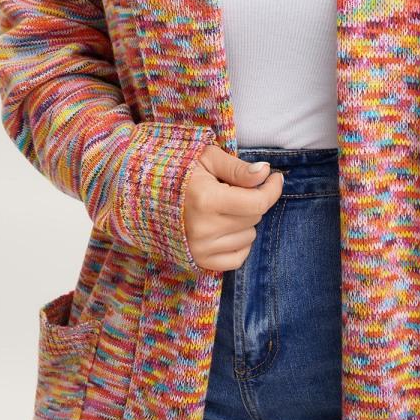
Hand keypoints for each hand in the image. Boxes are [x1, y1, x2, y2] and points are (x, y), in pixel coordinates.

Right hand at [183, 144, 284, 272]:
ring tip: (223, 207)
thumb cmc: (178, 171)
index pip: (257, 202)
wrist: (145, 194)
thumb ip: (238, 168)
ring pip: (249, 237)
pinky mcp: (199, 261)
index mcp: (207, 200)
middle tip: (234, 188)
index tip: (274, 177)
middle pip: (254, 218)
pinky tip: (226, 227)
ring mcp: (201, 248)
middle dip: (252, 200)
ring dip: (244, 221)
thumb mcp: (207, 158)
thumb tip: (265, 173)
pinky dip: (239, 243)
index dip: (272, 189)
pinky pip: (237, 258)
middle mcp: (204, 229)